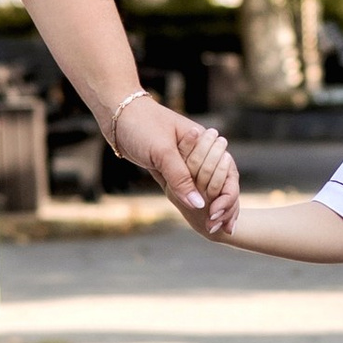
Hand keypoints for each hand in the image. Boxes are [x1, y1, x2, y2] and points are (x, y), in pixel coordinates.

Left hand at [116, 97, 240, 235]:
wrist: (116, 113)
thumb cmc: (141, 125)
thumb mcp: (162, 152)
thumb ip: (181, 178)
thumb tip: (199, 205)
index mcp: (203, 140)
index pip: (225, 171)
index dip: (227, 194)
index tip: (220, 214)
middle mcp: (197, 150)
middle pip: (216, 181)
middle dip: (222, 205)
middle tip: (223, 229)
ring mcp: (183, 158)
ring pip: (201, 186)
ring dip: (209, 205)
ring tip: (214, 228)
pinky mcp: (169, 166)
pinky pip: (185, 186)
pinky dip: (192, 200)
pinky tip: (198, 215)